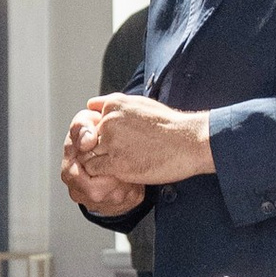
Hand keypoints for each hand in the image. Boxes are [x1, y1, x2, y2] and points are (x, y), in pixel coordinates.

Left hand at [60, 94, 215, 211]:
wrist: (188, 142)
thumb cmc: (169, 124)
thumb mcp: (140, 103)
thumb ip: (113, 104)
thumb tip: (91, 105)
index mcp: (114, 104)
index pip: (91, 122)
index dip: (97, 135)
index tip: (111, 143)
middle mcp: (108, 121)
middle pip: (87, 139)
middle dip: (96, 149)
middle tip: (112, 156)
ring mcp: (111, 143)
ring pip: (88, 155)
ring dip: (97, 162)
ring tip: (115, 165)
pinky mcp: (116, 164)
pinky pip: (95, 169)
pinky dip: (102, 173)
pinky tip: (117, 172)